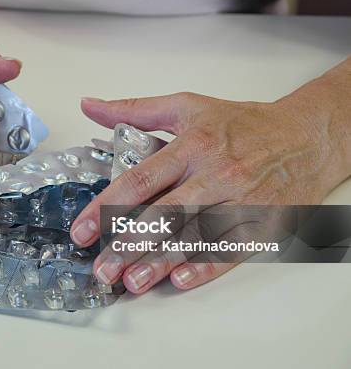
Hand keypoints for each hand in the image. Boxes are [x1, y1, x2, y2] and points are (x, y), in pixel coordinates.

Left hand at [71, 91, 349, 292]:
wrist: (305, 135)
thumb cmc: (242, 123)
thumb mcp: (186, 106)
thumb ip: (134, 110)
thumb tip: (90, 106)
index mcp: (191, 146)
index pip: (140, 180)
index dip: (106, 207)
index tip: (81, 230)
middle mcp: (213, 175)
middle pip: (164, 215)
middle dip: (128, 244)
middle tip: (102, 268)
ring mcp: (239, 200)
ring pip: (194, 236)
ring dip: (160, 262)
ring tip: (131, 282)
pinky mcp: (260, 220)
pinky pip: (230, 247)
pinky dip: (205, 266)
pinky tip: (180, 280)